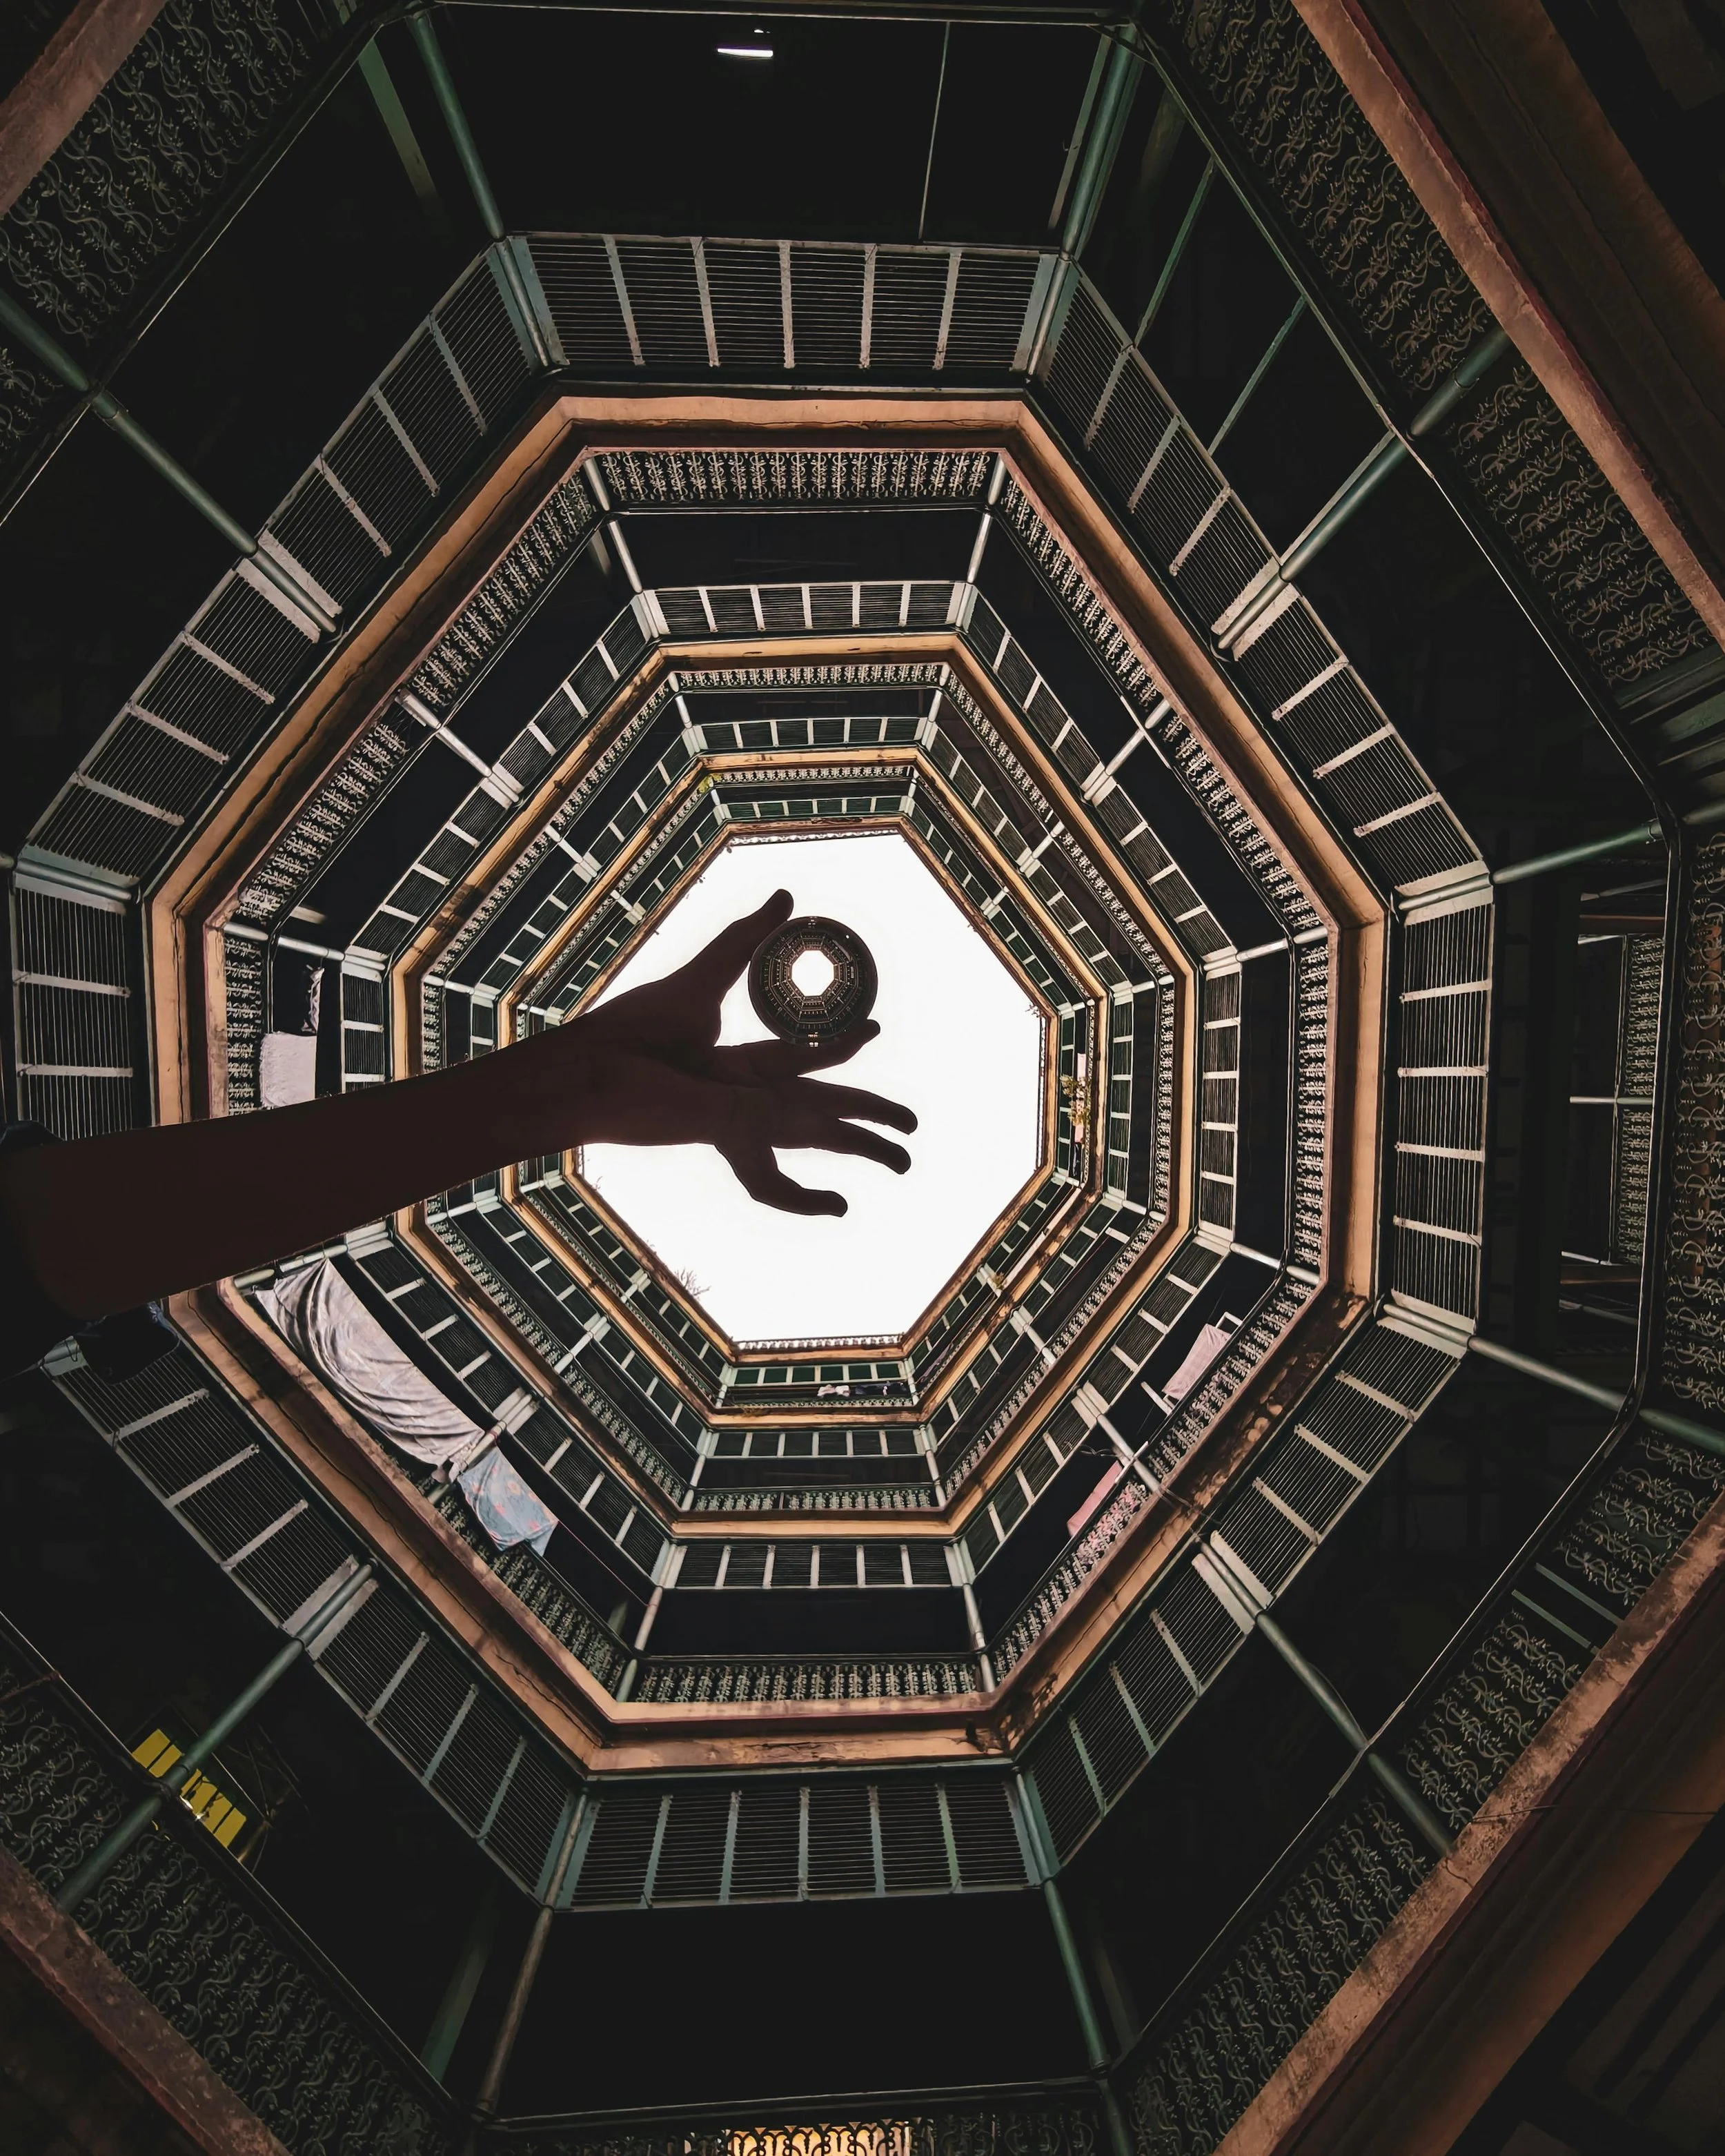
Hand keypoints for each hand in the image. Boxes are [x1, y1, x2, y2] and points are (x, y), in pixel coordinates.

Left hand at [552, 890, 916, 1216]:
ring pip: (815, 1134)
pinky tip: (840, 1207)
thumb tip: (788, 897)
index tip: (875, 1031)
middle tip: (911, 1124)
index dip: (839, 1048)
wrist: (588, 1074)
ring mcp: (738, 1121)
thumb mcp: (700, 981)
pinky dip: (805, 1198)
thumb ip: (745, 941)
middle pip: (821, 1106)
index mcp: (736, 1068)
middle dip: (867, 1114)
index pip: (801, 1061)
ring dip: (860, 1144)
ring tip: (904, 1158)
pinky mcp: (728, 1134)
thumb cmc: (630, 1033)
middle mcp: (744, 1099)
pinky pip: (776, 1175)